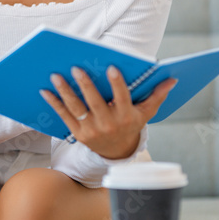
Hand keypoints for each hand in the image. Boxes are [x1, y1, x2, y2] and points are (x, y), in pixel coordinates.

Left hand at [40, 67, 177, 160]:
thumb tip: (173, 79)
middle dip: (85, 85)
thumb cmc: (131, 124)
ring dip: (65, 92)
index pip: (122, 98)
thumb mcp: (146, 112)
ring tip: (55, 76)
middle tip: (76, 68)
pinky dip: (54, 103)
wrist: (117, 152)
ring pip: (76, 108)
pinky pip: (64, 116)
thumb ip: (157, 95)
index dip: (118, 84)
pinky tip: (45, 91)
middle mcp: (108, 124)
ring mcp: (91, 130)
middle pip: (95, 103)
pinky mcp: (77, 133)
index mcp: (125, 116)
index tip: (112, 68)